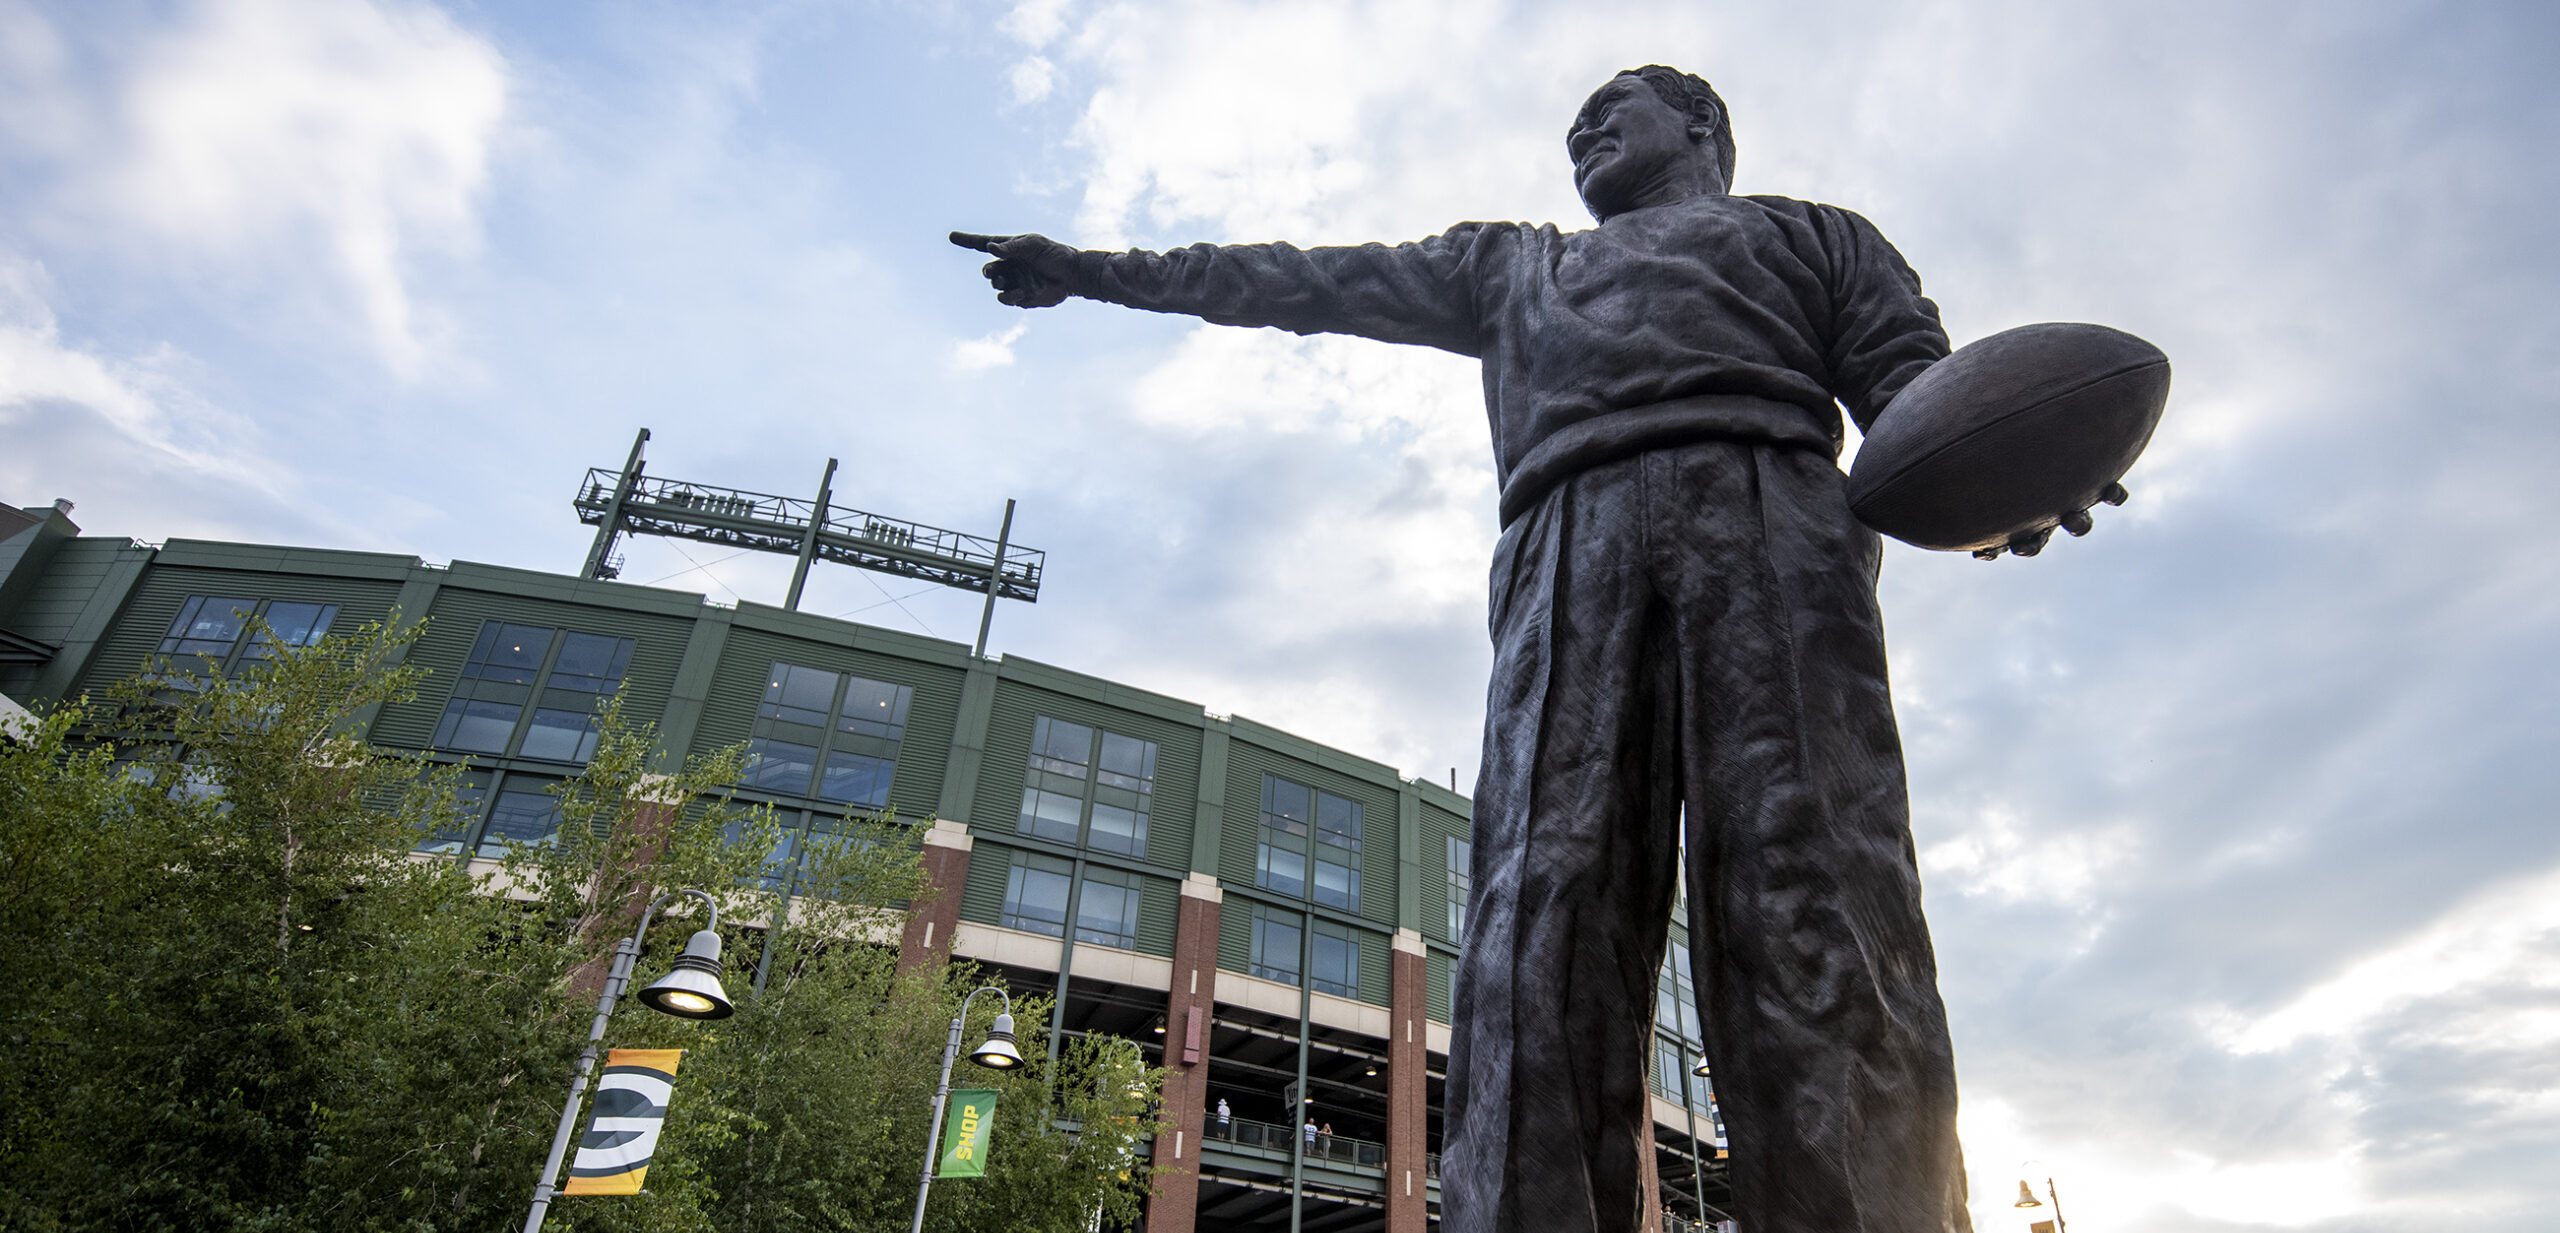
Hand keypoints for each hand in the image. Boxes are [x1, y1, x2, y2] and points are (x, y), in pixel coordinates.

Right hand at [950, 231, 1075, 307]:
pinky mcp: (1020, 297)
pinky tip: (1022, 293)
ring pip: (995, 285)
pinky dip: (1009, 297)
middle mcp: (1009, 265)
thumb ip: (1012, 247)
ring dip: (1000, 284)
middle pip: (988, 270)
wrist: (1072, 275)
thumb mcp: (1034, 244)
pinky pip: (1005, 299)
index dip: (967, 241)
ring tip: (1013, 282)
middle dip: (989, 271)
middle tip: (993, 272)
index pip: (983, 244)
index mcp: (1010, 249)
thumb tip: (991, 247)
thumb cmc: (1055, 254)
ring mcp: (1014, 282)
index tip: (952, 236)